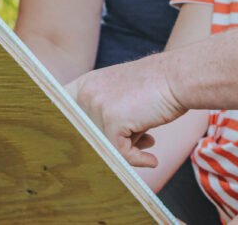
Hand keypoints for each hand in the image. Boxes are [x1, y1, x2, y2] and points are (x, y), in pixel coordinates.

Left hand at [66, 53, 186, 166]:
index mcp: (86, 84)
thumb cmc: (156, 87)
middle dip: (110, 144)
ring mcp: (97, 106)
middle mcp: (86, 93)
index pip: (60, 110)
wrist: (178, 77)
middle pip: (85, 137)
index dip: (65, 131)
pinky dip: (138, 159)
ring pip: (104, 145)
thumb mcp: (122, 95)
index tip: (67, 145)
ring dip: (127, 148)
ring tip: (146, 140)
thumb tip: (98, 151)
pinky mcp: (112, 120)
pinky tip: (151, 159)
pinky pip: (120, 154)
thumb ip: (106, 116)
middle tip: (131, 146)